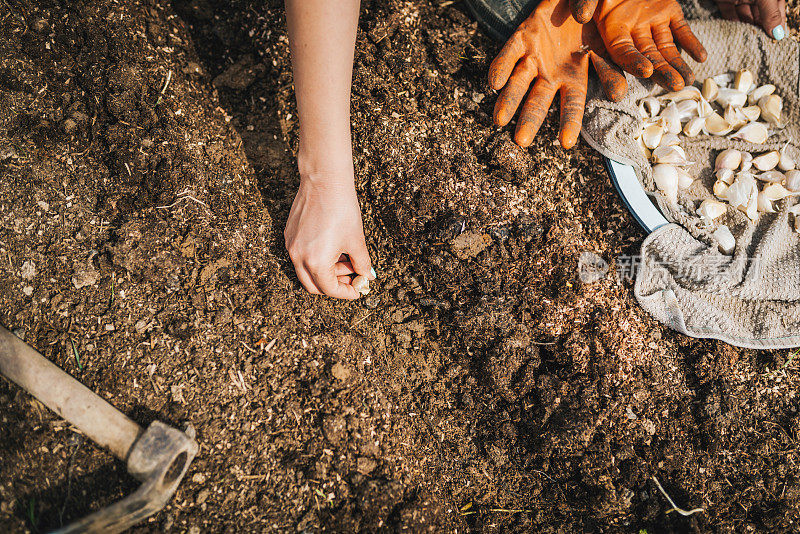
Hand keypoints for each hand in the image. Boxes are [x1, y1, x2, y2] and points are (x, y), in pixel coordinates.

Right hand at [284, 167, 373, 299]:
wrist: (324, 181)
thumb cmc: (342, 209)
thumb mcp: (356, 240)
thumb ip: (361, 263)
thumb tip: (366, 276)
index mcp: (316, 261)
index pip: (329, 289)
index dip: (346, 292)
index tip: (358, 289)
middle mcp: (298, 256)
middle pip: (314, 286)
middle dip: (334, 285)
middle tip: (351, 277)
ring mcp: (291, 245)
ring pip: (306, 271)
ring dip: (325, 271)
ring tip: (345, 258)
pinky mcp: (289, 234)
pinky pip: (300, 256)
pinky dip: (316, 259)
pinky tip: (332, 247)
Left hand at [489, 0, 627, 148]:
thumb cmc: (597, 23)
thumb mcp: (608, 46)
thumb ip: (611, 69)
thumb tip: (618, 95)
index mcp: (573, 79)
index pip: (571, 106)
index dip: (569, 123)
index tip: (566, 144)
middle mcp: (550, 73)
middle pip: (538, 101)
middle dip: (529, 120)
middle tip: (521, 141)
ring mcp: (534, 57)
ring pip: (518, 83)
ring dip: (509, 101)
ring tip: (500, 120)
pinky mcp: (522, 37)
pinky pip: (508, 53)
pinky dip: (500, 67)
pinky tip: (494, 83)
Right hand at [593, 0, 706, 90]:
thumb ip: (585, 2)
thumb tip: (580, 15)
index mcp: (610, 30)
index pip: (622, 52)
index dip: (633, 62)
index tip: (646, 70)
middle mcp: (631, 31)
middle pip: (646, 57)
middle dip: (661, 73)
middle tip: (675, 85)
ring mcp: (651, 22)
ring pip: (665, 48)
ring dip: (676, 64)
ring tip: (688, 79)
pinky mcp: (668, 11)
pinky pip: (680, 30)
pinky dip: (690, 43)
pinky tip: (701, 57)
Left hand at [715, 0, 786, 39]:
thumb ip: (770, 12)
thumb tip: (778, 33)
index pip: (777, 9)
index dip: (777, 23)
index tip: (776, 39)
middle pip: (761, 14)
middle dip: (761, 28)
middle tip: (761, 44)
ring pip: (745, 15)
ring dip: (746, 28)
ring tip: (748, 42)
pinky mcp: (724, 0)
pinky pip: (729, 14)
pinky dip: (731, 23)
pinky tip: (734, 34)